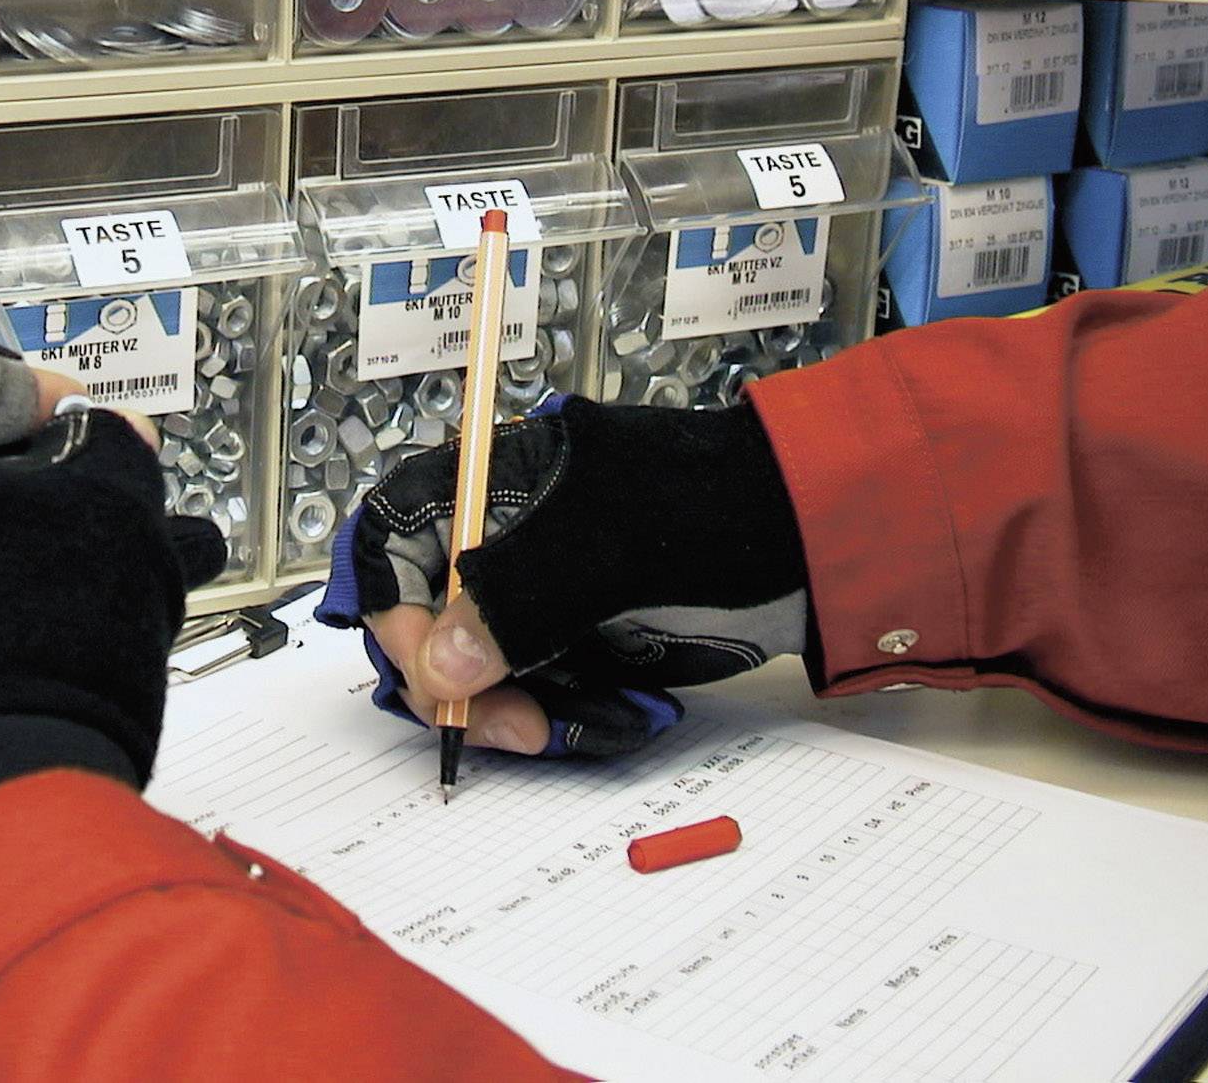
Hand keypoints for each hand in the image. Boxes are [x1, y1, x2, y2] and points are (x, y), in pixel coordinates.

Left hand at [0, 329, 225, 950]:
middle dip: (30, 485)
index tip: (84, 420)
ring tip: (109, 583)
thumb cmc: (27, 646)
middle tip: (98, 501)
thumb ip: (107, 446)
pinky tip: (57, 641)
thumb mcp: (102, 505)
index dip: (27, 388)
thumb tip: (105, 440)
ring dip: (17, 559)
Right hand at [318, 398, 809, 755]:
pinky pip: (530, 695)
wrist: (816, 547)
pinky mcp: (573, 640)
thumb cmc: (722, 513)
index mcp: (492, 482)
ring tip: (579, 722)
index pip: (391, 547)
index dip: (399, 616)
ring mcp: (537, 593)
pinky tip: (608, 716)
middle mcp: (501, 539)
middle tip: (516, 725)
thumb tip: (442, 664)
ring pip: (473, 673)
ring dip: (514, 712)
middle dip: (458, 684)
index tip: (441, 675)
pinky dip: (559, 719)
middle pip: (423, 622)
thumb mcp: (612, 550)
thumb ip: (517, 601)